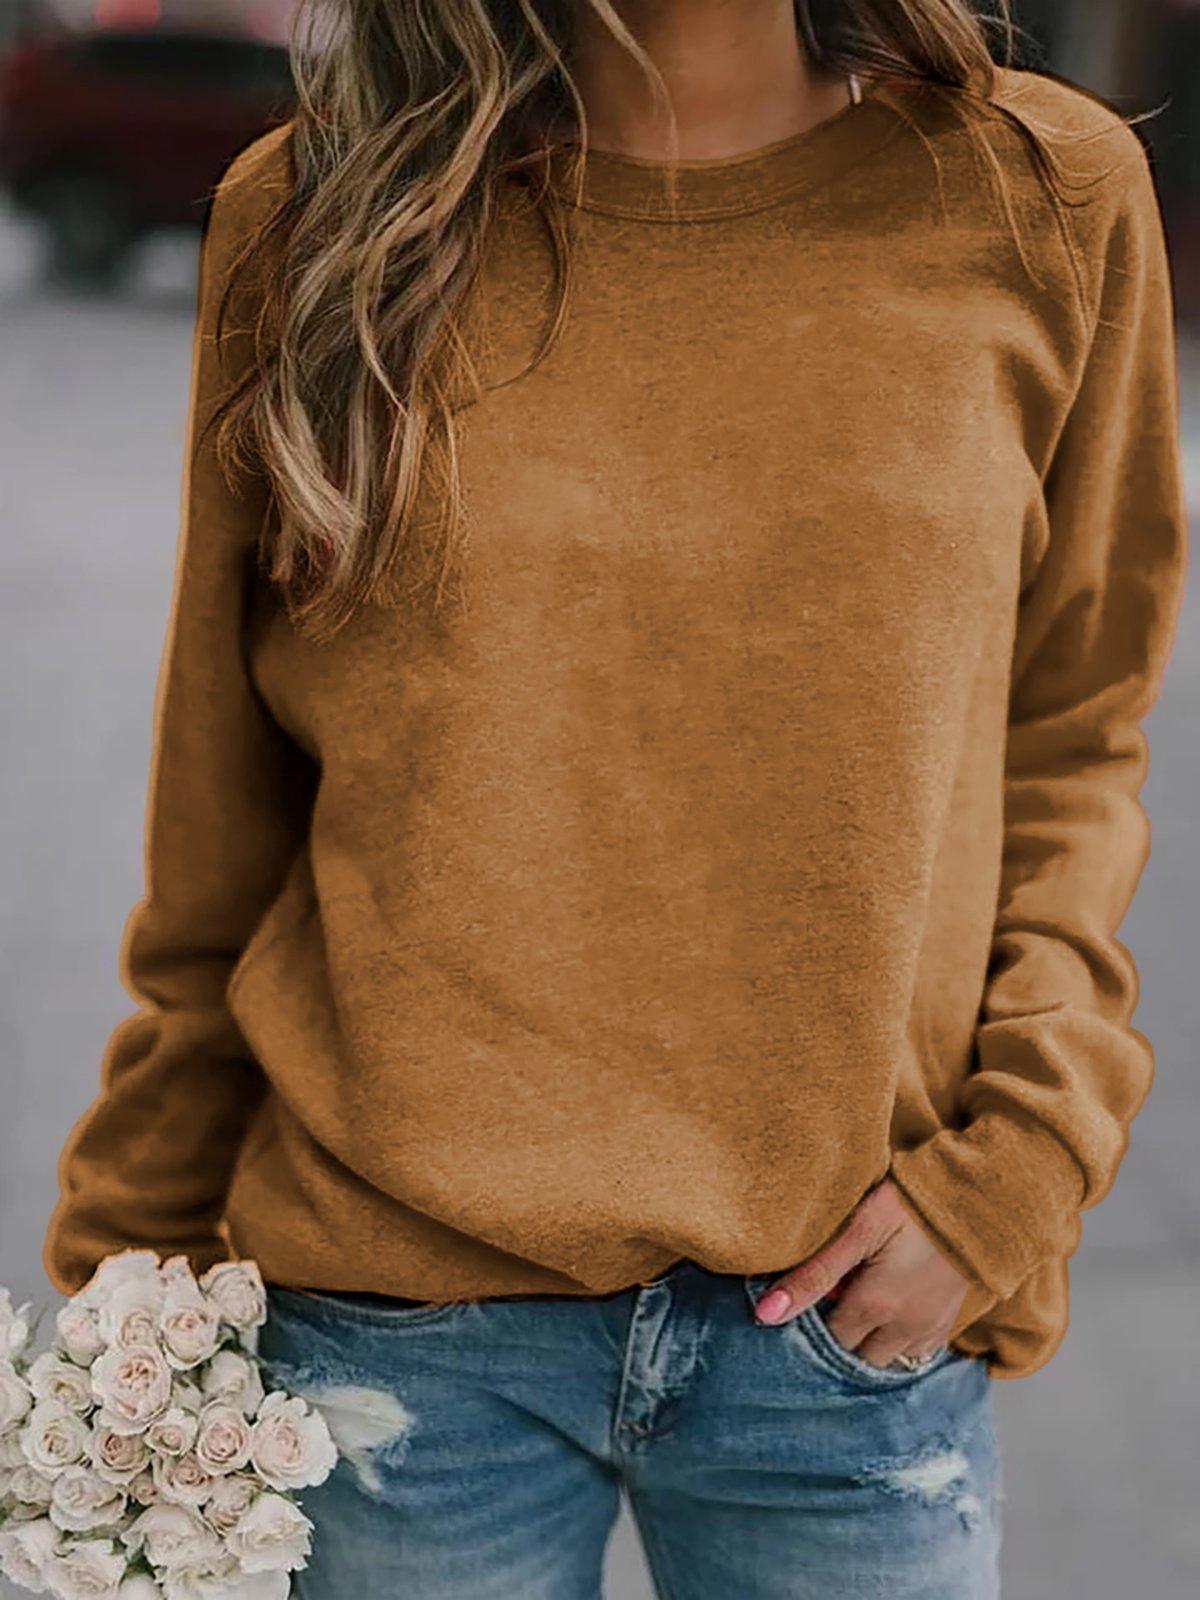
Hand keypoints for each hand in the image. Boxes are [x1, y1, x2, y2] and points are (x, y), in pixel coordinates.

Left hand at [753, 1179, 970, 1367]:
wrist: (975, 1198)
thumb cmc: (911, 1204)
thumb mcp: (858, 1228)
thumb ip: (814, 1273)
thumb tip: (766, 1313)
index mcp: (877, 1306)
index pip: (827, 1341)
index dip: (807, 1327)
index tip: (793, 1308)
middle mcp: (904, 1329)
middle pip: (854, 1357)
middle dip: (834, 1339)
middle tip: (817, 1308)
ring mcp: (929, 1329)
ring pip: (883, 1360)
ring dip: (863, 1344)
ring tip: (847, 1311)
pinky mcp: (946, 1323)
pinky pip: (912, 1354)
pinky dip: (891, 1344)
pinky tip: (880, 1316)